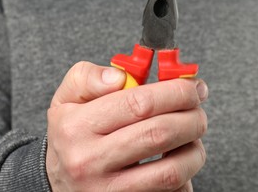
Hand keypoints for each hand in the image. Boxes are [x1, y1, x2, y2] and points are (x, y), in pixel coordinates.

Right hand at [47, 61, 207, 190]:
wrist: (59, 179)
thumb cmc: (71, 133)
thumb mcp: (67, 98)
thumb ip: (88, 78)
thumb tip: (120, 77)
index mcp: (76, 126)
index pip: (138, 103)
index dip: (175, 91)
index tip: (192, 87)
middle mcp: (90, 161)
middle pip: (159, 134)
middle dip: (192, 117)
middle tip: (198, 110)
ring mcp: (109, 191)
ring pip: (171, 170)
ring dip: (194, 149)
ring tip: (191, 136)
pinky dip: (184, 176)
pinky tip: (176, 160)